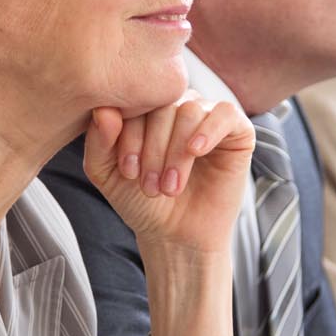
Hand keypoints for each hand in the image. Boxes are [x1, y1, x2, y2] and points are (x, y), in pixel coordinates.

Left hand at [84, 94, 253, 260]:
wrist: (175, 235)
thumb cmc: (141, 201)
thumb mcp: (107, 174)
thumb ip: (98, 142)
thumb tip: (103, 111)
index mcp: (146, 107)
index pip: (136, 100)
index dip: (128, 133)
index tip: (127, 171)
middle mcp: (177, 105)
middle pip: (163, 104)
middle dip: (153, 147)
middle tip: (149, 186)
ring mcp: (208, 116)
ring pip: (190, 111)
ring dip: (176, 151)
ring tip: (170, 187)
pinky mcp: (238, 130)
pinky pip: (226, 113)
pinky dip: (209, 130)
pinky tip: (196, 152)